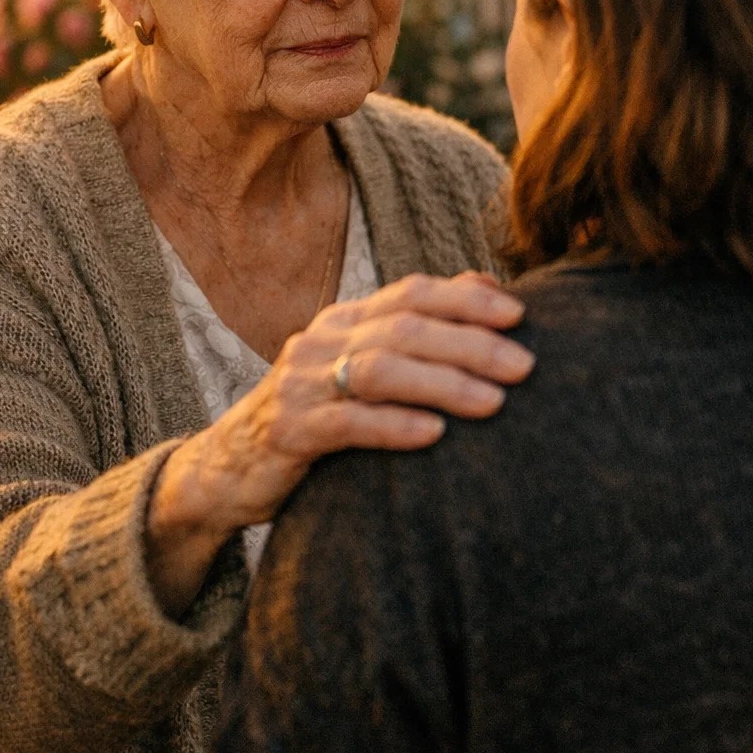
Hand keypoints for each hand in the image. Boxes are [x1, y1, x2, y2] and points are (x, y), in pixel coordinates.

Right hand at [145, 272, 531, 615]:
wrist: (228, 468)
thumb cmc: (317, 415)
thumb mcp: (362, 364)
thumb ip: (417, 326)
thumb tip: (487, 284)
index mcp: (346, 318)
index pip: (413, 292)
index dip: (467, 300)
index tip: (520, 314)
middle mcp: (323, 339)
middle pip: (404, 328)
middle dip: (470, 344)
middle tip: (524, 365)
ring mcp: (302, 383)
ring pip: (380, 369)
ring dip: (443, 383)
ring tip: (494, 403)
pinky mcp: (288, 430)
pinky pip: (346, 423)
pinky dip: (394, 426)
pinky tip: (434, 434)